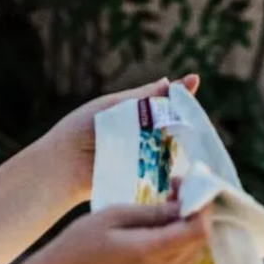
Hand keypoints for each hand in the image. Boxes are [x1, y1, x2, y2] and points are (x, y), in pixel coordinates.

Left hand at [43, 73, 201, 206]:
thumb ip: (142, 98)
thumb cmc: (82, 129)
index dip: (181, 96)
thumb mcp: (114, 106)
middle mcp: (144, 137)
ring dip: (184, 149)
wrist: (64, 165)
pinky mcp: (142, 181)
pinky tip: (187, 165)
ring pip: (172, 152)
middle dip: (187, 124)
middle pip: (174, 129)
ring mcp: (145, 160)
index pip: (166, 105)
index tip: (195, 83)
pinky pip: (162, 176)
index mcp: (137, 116)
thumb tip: (169, 82)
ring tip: (197, 141)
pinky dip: (173, 173)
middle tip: (199, 119)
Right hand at [55, 201, 211, 263]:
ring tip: (167, 204)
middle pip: (199, 239)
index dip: (202, 206)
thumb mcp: (114, 216)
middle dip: (195, 211)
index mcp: (149, 253)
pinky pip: (181, 259)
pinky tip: (161, 226)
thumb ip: (153, 212)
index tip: (190, 185)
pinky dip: (179, 240)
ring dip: (187, 225)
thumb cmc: (81, 242)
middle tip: (176, 188)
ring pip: (193, 249)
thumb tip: (185, 204)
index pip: (197, 231)